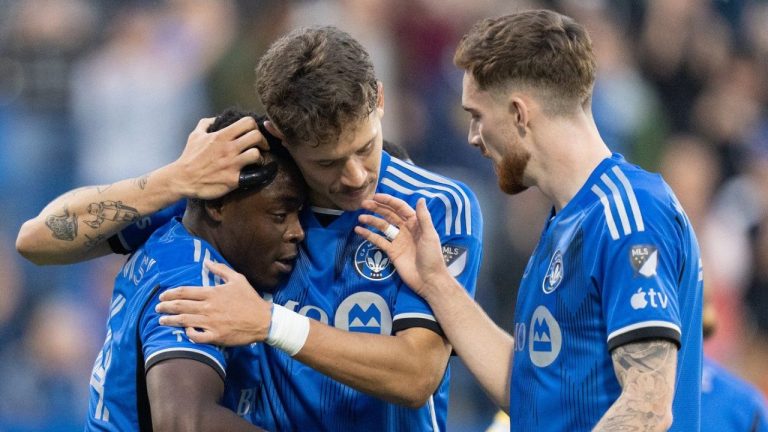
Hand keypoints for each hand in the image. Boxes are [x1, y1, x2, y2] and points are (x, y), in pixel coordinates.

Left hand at [156, 261, 271, 344]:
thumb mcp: (237, 279)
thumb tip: (206, 262)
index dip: (170, 293)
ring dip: (170, 321)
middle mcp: (209, 308)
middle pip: (180, 306)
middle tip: (157, 308)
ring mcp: (211, 323)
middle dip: (165, 307)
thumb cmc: (250, 299)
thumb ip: (220, 270)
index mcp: (212, 293)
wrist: (263, 320)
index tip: (162, 295)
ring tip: (161, 321)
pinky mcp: (216, 336)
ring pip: (184, 321)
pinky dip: (189, 334)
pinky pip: (197, 337)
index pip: (185, 292)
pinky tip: (185, 332)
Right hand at [168, 116, 266, 199]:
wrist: (182, 179)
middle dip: (262, 141)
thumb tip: (216, 118)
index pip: (247, 122)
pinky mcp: (233, 179)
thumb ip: (206, 123)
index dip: (255, 126)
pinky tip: (253, 173)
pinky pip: (252, 174)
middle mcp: (228, 148)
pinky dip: (256, 173)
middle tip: (262, 147)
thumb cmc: (189, 157)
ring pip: (256, 154)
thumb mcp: (195, 135)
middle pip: (256, 136)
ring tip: (256, 161)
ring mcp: (231, 164)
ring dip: (260, 157)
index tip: (254, 134)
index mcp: (221, 136)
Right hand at [354, 194, 448, 299]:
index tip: (376, 197)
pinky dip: (369, 235)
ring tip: (360, 217)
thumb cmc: (432, 256)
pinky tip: (359, 230)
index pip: (400, 208)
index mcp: (415, 223)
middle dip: (377, 209)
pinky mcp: (391, 252)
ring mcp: (397, 240)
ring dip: (372, 221)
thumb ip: (424, 217)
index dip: (388, 201)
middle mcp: (405, 229)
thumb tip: (421, 198)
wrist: (428, 279)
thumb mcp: (429, 235)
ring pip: (382, 226)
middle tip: (363, 204)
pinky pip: (378, 240)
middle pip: (389, 215)